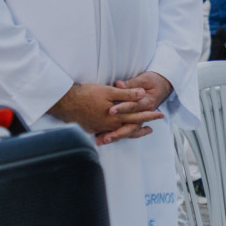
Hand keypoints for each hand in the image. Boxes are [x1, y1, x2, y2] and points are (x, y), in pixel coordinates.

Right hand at [47, 83, 161, 143]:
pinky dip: (117, 134)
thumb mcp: (109, 91)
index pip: (137, 116)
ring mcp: (101, 129)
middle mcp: (110, 125)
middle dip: (143, 126)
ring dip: (132, 132)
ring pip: (120, 133)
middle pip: (131, 128)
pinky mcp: (93, 129)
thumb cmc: (87, 94)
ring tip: (141, 131)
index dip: (150, 115)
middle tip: (153, 127)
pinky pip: (109, 134)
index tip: (160, 115)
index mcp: (116, 116)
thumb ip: (126, 94)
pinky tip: (119, 132)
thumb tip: (142, 94)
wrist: (65, 103)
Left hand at [101, 72, 174, 144]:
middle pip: (131, 126)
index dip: (122, 109)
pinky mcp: (134, 120)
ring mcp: (139, 119)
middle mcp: (143, 114)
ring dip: (115, 137)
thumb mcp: (144, 79)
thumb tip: (119, 84)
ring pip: (128, 131)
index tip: (110, 111)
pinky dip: (114, 135)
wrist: (162, 86)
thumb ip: (131, 83)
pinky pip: (125, 130)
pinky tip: (102, 139)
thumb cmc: (153, 81)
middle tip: (105, 137)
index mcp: (147, 103)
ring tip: (102, 141)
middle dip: (118, 132)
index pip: (133, 107)